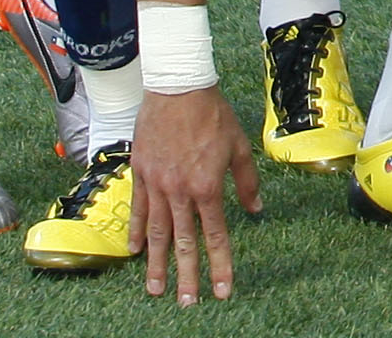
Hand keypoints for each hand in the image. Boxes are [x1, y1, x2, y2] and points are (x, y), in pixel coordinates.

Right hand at [130, 82, 260, 301]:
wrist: (178, 88)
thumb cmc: (213, 114)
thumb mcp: (239, 146)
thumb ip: (247, 181)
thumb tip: (256, 209)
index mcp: (208, 186)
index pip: (216, 234)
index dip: (220, 265)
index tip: (221, 290)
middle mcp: (181, 191)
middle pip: (184, 242)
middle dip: (187, 276)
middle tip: (186, 303)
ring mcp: (157, 184)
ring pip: (158, 233)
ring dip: (157, 264)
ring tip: (156, 290)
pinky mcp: (140, 174)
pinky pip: (139, 210)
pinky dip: (137, 233)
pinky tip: (136, 252)